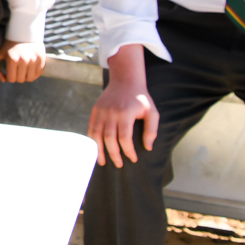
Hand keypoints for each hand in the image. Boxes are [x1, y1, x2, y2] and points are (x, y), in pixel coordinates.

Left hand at [0, 40, 44, 84]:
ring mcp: (34, 60)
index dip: (8, 77)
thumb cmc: (9, 46)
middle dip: (17, 76)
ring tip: (22, 69)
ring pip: (30, 79)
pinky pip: (38, 74)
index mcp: (12, 59)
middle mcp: (24, 60)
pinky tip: (29, 67)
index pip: (11, 79)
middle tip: (16, 68)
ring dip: (25, 76)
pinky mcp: (42, 59)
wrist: (24, 34)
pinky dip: (33, 73)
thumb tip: (3, 80)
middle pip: (20, 80)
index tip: (9, 71)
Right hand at [87, 45, 156, 166]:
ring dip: (98, 150)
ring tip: (102, 162)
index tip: (133, 158)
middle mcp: (111, 112)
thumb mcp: (152, 112)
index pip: (124, 138)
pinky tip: (95, 149)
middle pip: (109, 138)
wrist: (125, 80)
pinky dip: (92, 140)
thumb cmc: (141, 99)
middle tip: (119, 164)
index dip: (128, 151)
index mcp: (125, 113)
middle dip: (113, 154)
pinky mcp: (95, 110)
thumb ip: (152, 130)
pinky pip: (91, 128)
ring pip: (96, 135)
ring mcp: (101, 111)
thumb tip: (147, 147)